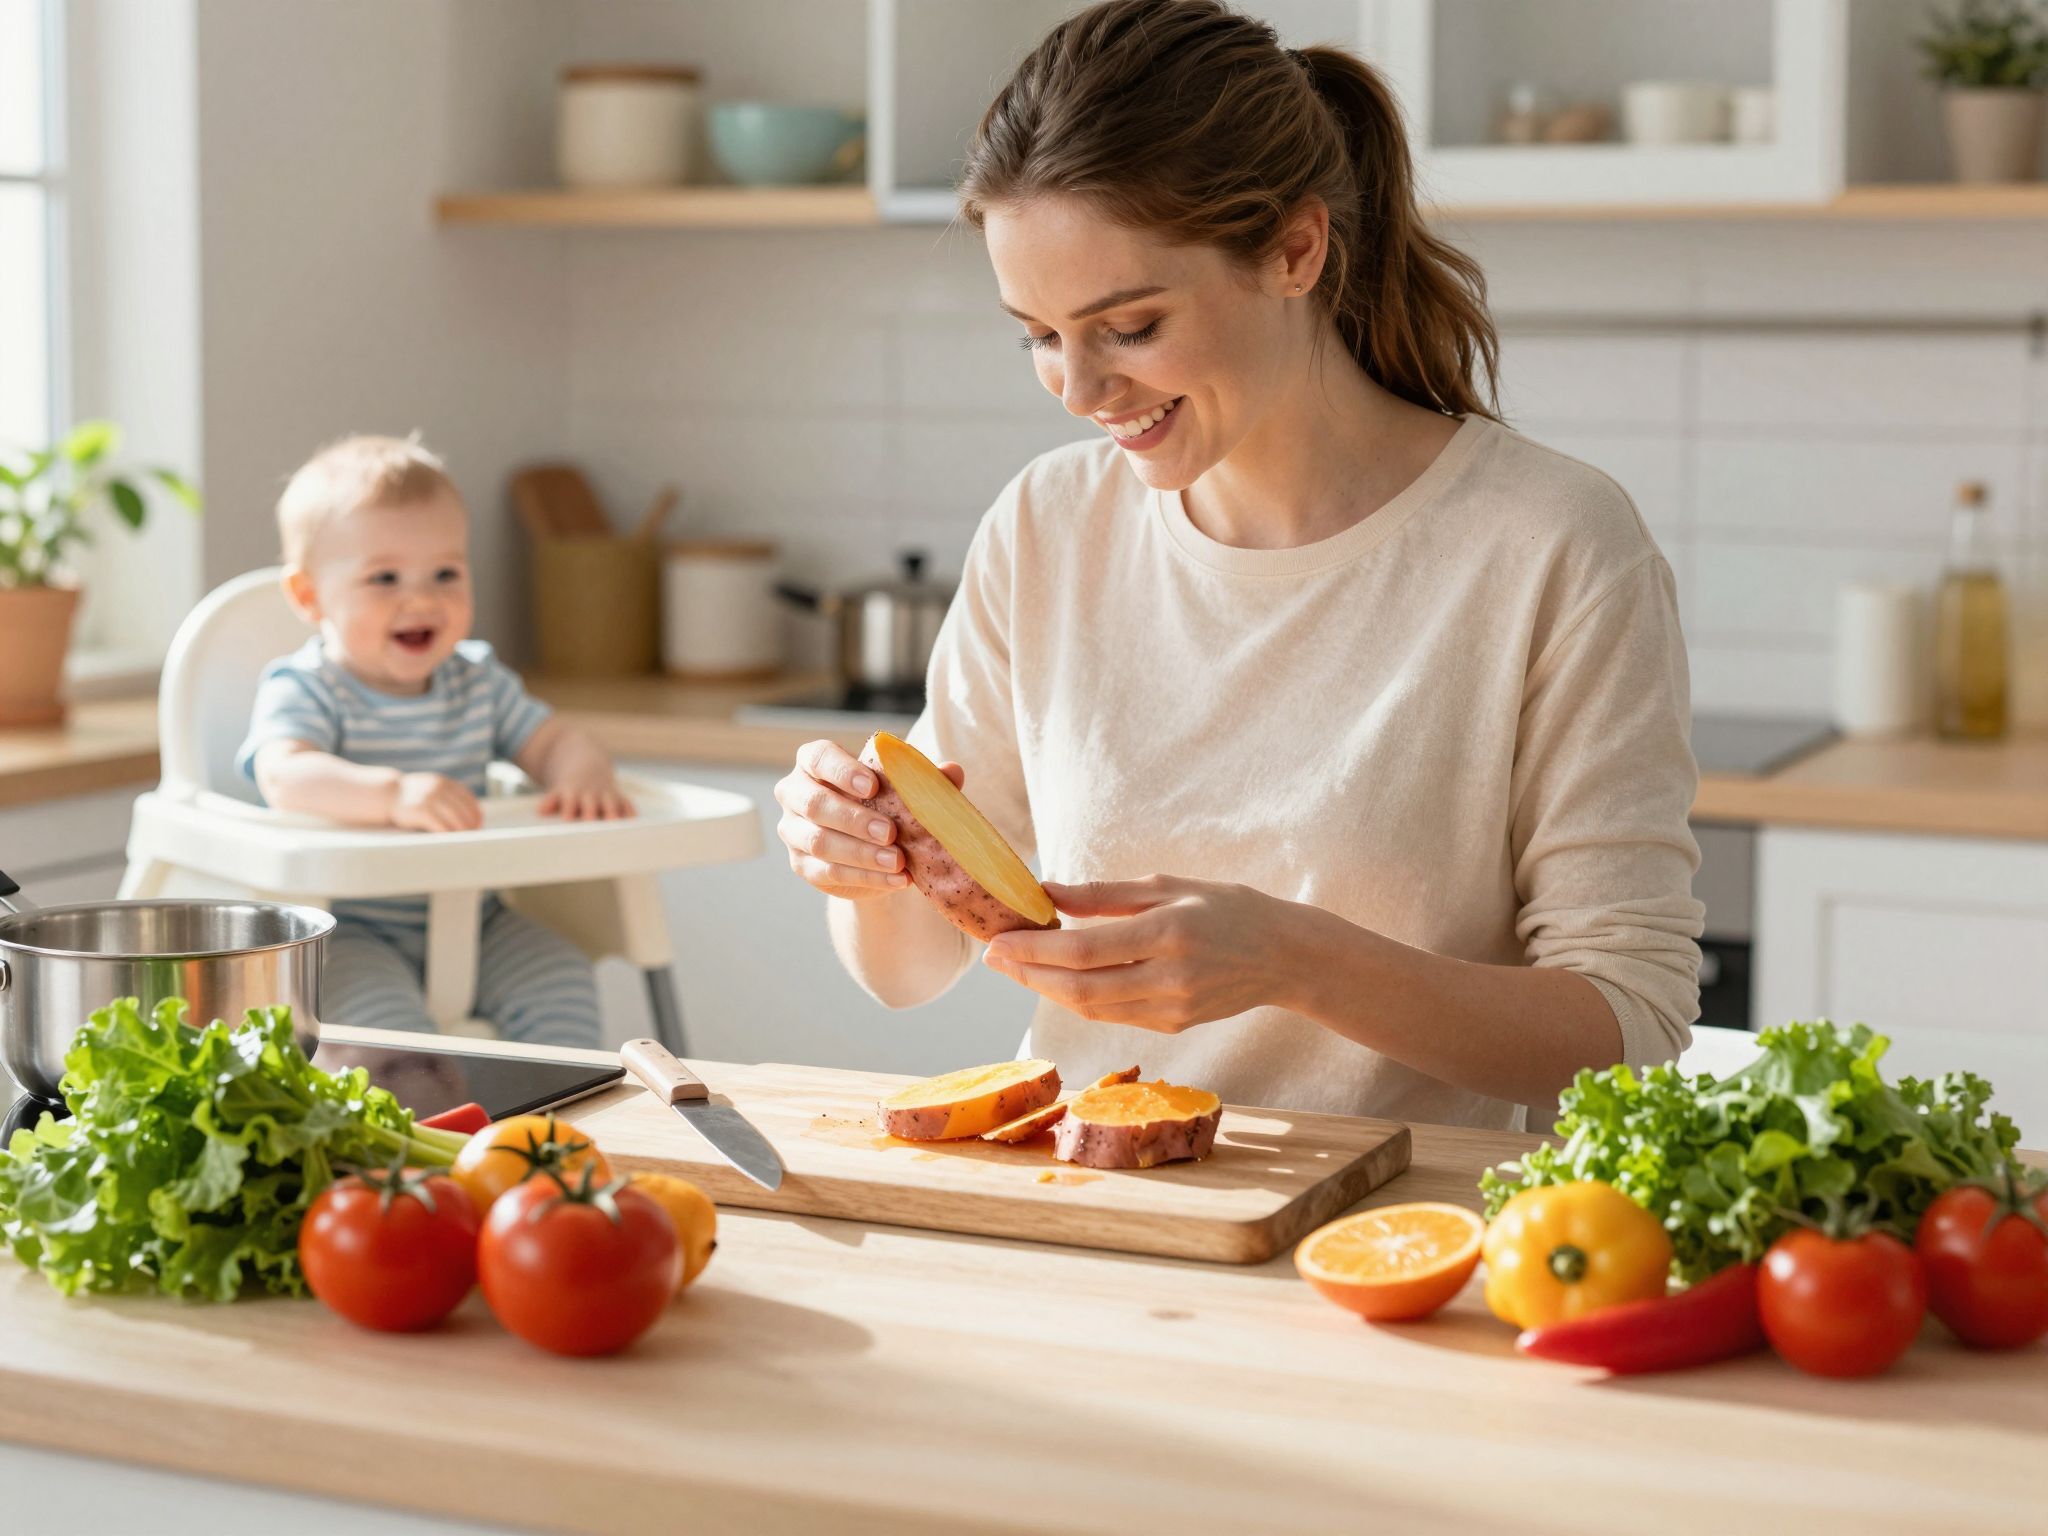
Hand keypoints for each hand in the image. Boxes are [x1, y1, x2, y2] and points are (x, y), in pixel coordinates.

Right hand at [391, 771, 482, 832]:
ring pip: (455, 817)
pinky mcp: (420, 810)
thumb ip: (450, 796)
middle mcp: (438, 788)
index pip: (468, 798)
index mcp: (444, 782)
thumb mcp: (433, 789)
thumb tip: (475, 816)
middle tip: (475, 834)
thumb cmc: (414, 797)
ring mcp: (429, 798)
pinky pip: (440, 825)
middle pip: (463, 809)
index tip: (480, 822)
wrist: (387, 795)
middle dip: (471, 823)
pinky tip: (451, 840)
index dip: (476, 811)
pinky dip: (448, 833)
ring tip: (466, 839)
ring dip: (463, 830)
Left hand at [538, 771, 634, 820]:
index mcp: (573, 794)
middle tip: (591, 822)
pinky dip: (629, 810)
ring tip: (615, 823)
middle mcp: (590, 795)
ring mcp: (606, 796)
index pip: (569, 802)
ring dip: (613, 812)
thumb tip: (540, 811)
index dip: (568, 808)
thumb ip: (550, 801)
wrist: (587, 768)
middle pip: (591, 805)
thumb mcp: (558, 792)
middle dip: (591, 812)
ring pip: (611, 804)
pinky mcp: (619, 798)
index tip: (566, 818)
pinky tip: (633, 820)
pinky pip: (626, 804)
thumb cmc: (569, 790)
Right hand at [774, 739, 962, 899]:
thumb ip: (924, 779)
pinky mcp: (802, 864)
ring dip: (861, 853)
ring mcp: (793, 831)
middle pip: (815, 803)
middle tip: (890, 832)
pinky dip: (866, 877)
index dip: (843, 771)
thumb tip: (952, 771)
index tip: (873, 786)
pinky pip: (829, 872)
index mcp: (814, 762)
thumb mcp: (904, 788)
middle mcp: (795, 793)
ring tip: (898, 860)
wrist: (872, 850)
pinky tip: (897, 880)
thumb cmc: (884, 804)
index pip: (819, 757)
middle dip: (854, 818)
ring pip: (819, 841)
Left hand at [981, 876, 1301, 1032]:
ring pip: (1092, 1009)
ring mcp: (1173, 1009)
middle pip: (1081, 988)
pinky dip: (1078, 998)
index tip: (998, 940)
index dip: (1035, 949)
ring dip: (1047, 989)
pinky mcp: (1173, 1026)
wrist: (1284, 956)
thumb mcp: (1168, 886)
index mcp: (1169, 933)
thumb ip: (1103, 895)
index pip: (1085, 949)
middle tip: (993, 957)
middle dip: (1029, 974)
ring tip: (1015, 967)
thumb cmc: (1227, 908)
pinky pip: (1112, 1015)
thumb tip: (1044, 889)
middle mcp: (1170, 978)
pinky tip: (1056, 979)